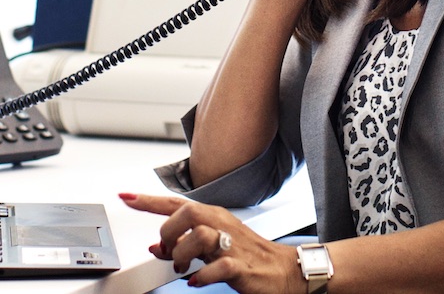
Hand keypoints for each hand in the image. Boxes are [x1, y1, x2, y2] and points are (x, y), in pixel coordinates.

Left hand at [119, 192, 301, 292]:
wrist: (281, 270)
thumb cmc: (246, 254)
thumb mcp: (211, 246)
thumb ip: (184, 244)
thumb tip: (157, 246)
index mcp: (214, 217)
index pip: (177, 203)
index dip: (149, 201)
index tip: (126, 197)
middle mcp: (222, 225)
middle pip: (187, 212)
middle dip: (169, 232)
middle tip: (168, 251)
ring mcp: (232, 245)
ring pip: (200, 236)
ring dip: (183, 256)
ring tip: (184, 269)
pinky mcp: (241, 267)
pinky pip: (219, 268)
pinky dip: (203, 276)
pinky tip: (197, 280)